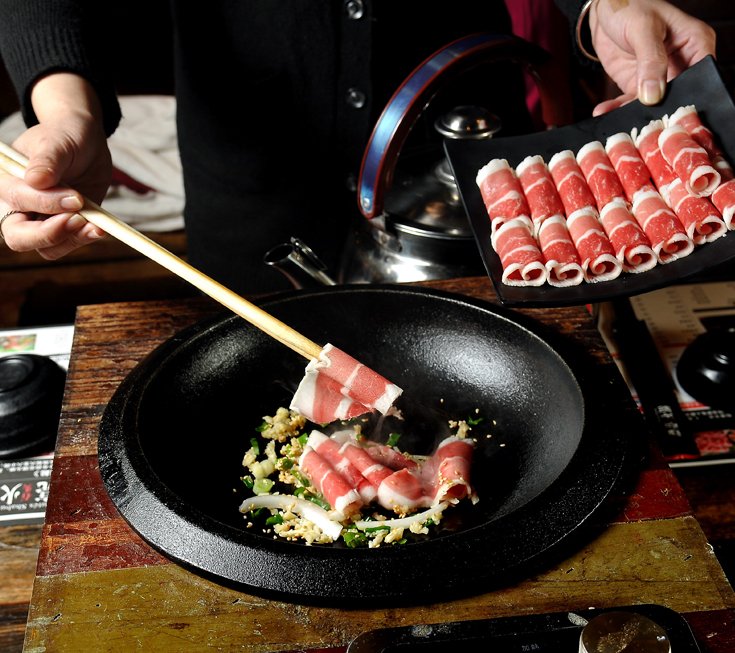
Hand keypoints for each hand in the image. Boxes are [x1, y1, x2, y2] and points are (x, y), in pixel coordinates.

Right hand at [0, 73, 112, 258]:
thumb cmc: (66, 136)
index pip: (17, 201)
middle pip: (18, 237)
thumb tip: (35, 180)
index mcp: (9, 181)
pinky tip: (100, 227)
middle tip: (78, 220)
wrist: (86, 144)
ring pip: (46, 248)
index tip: (76, 197)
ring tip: (95, 225)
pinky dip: (84, 240)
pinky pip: (69, 245)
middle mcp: (20, 206)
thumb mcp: (58, 142)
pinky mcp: (66, 227)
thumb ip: (47, 160)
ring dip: (72, 240)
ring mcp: (44, 220)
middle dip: (48, 234)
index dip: (46, 202)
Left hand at [588, 0, 715, 114]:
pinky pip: (629, 103)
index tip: (666, 107)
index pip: (701, 75)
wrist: (604, 11)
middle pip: (677, 95)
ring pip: (652, 104)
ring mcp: (659, 77)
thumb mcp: (643, 28)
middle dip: (659, 109)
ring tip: (619, 119)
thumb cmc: (631, 6)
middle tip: (642, 120)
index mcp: (695, 43)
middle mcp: (681, 63)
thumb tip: (653, 94)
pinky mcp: (637, 84)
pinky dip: (617, 109)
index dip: (687, 94)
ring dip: (634, 113)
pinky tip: (604, 112)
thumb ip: (651, 61)